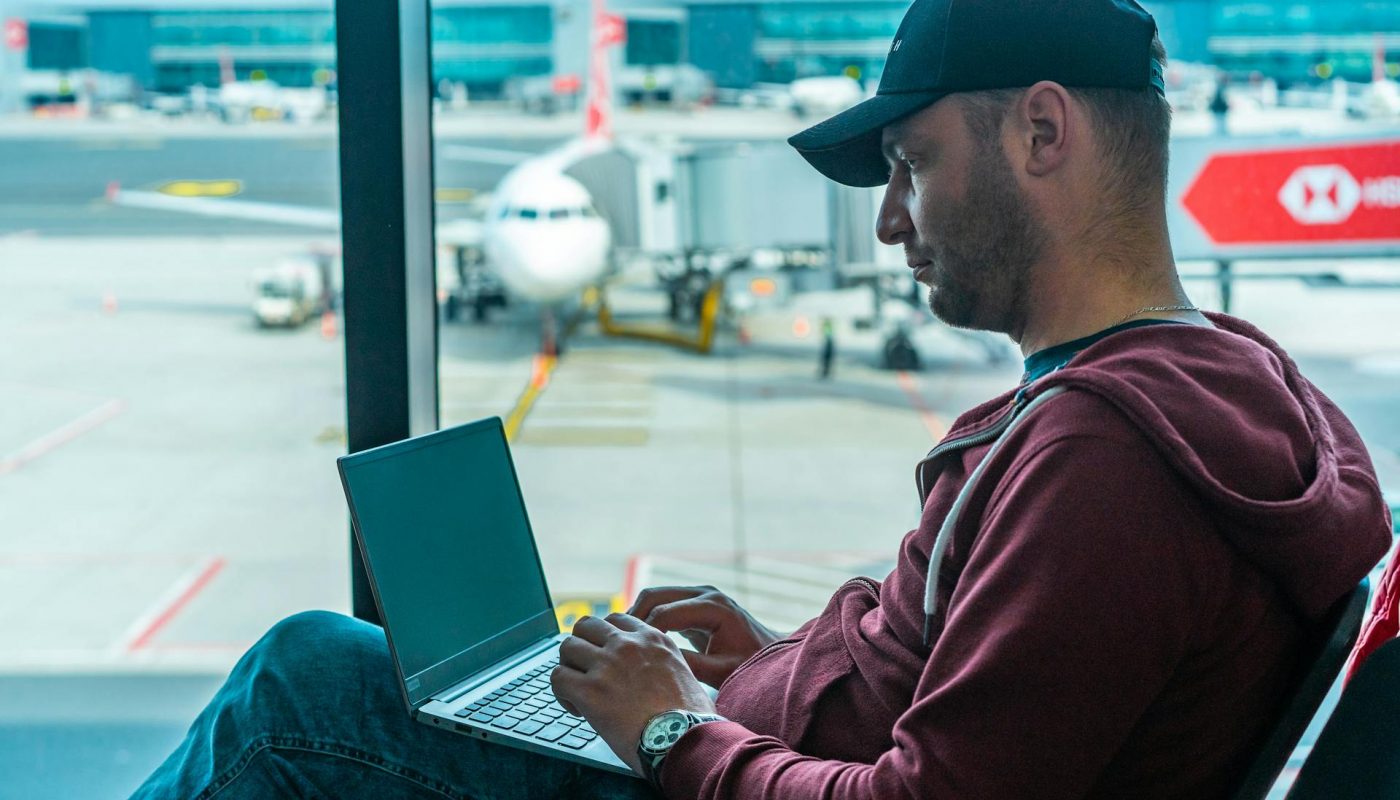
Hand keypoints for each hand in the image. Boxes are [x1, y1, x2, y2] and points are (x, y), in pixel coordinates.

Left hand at [551, 613, 717, 774]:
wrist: (685, 740)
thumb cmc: (691, 718)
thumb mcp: (685, 674)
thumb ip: (663, 663)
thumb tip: (651, 675)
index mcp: (652, 639)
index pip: (615, 620)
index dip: (604, 639)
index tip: (606, 658)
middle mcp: (627, 645)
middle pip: (586, 625)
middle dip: (582, 646)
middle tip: (585, 670)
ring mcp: (607, 665)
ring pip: (567, 647)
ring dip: (569, 668)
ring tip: (578, 691)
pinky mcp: (590, 691)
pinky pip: (558, 678)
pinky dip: (562, 694)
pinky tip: (577, 709)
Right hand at [629, 585, 783, 686]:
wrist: (770, 654)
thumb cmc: (750, 665)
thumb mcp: (721, 670)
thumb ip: (690, 665)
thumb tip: (654, 663)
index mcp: (713, 607)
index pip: (665, 613)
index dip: (643, 633)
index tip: (627, 657)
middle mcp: (704, 593)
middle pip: (654, 596)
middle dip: (632, 618)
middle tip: (615, 645)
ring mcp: (699, 594)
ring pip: (654, 596)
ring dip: (637, 616)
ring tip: (621, 643)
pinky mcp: (694, 602)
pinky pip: (662, 604)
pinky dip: (647, 617)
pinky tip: (636, 640)